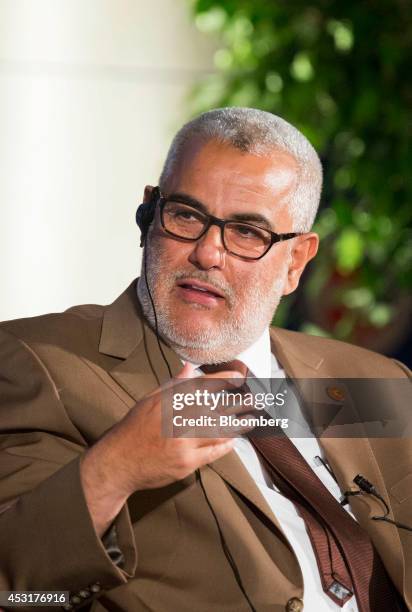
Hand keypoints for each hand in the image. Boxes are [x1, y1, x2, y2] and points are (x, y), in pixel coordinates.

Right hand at [80, 363, 248, 535]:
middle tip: (257, 400)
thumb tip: (189, 367)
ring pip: (218, 431)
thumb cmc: (134, 429)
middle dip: (239, 403)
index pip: (201, 385)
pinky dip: (225, 445)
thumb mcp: (149, 401)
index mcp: (167, 401)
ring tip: (252, 419)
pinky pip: (212, 453)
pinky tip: (234, 440)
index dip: (223, 379)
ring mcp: (182, 443)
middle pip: (216, 408)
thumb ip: (173, 385)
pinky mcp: (185, 463)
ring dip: (239, 425)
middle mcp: (176, 420)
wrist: (118, 463)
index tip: (240, 376)